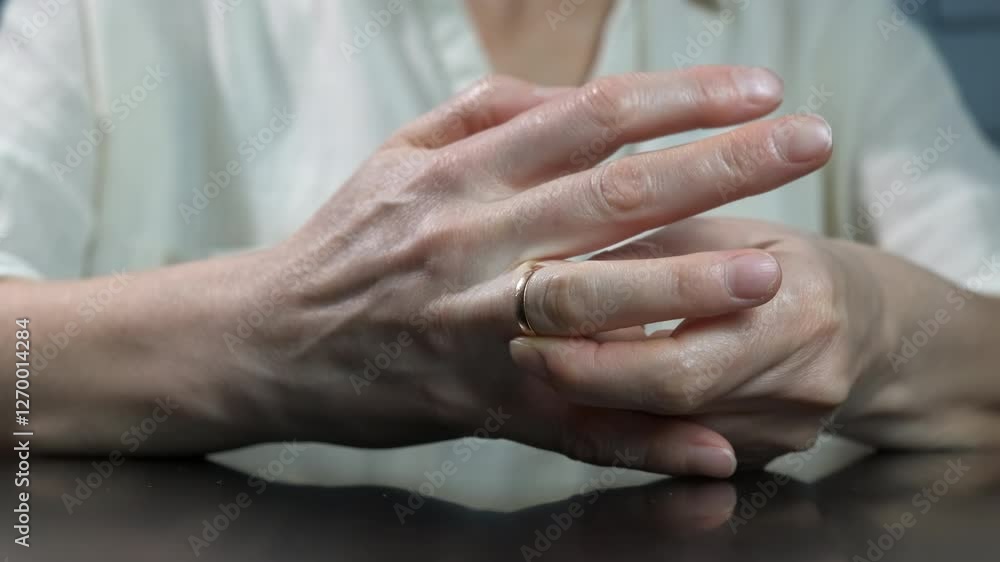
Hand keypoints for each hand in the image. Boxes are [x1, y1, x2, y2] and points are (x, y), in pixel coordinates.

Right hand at [251, 69, 832, 476]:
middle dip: (722, 165)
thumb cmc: (343, 240)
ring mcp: (478, 328)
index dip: (680, 99)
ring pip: (597, 303)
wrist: (265, 340)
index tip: (758, 88)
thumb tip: (573, 95)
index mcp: (462, 176)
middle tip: (809, 141)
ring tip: (773, 270)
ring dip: (689, 289)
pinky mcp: (479, 404)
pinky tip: (710, 446)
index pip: (590, 118)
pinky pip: (570, 424)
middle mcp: (474, 244)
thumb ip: (484, 115)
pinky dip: (641, 437)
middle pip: (614, 196)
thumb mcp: (398, 155)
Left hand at [509, 217, 880, 467]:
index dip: (595, 347)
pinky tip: (595, 387)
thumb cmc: (779, 257)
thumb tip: (559, 270)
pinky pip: (683, 445)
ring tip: (547, 356)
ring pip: (668, 429)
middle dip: (584, 375)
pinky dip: (629, 415)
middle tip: (525, 349)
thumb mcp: (724, 231)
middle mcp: (804, 381)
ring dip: (599, 396)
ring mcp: (791, 429)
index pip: (678, 354)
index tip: (534, 323)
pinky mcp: (773, 454)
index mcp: (798, 307)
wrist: (864, 321)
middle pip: (671, 398)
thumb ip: (651, 250)